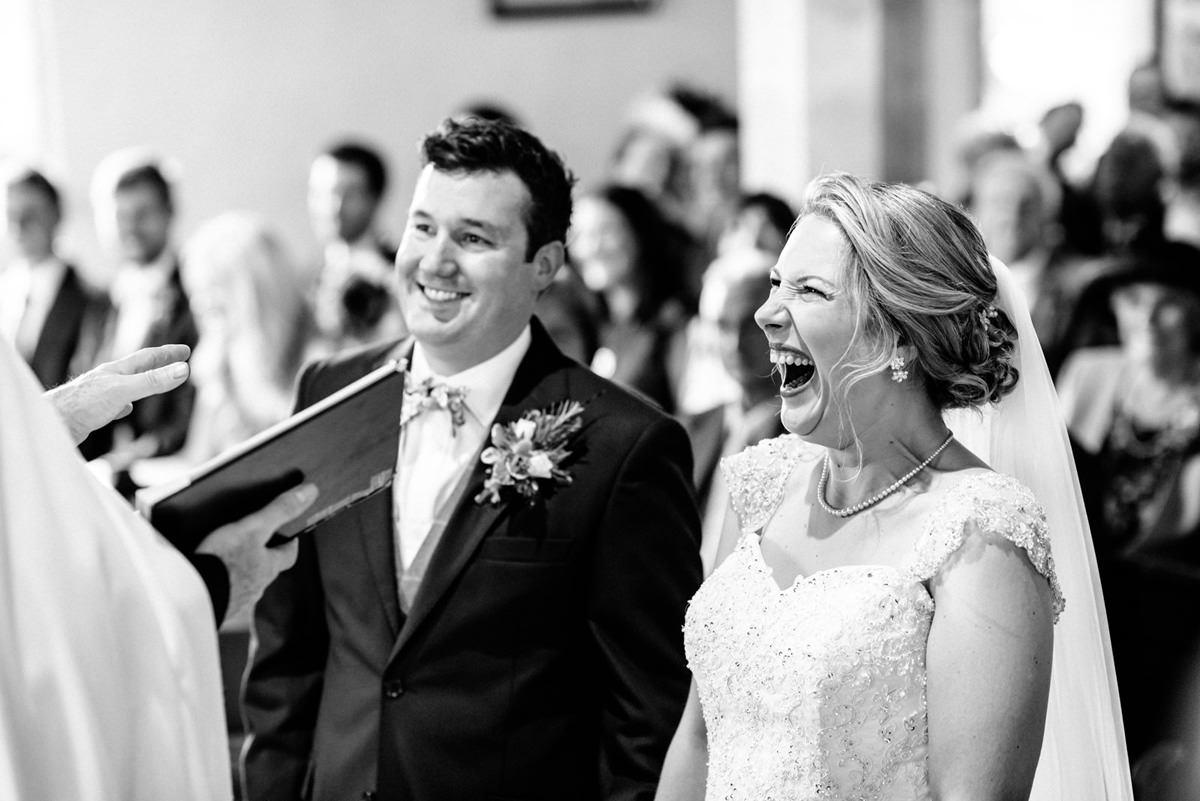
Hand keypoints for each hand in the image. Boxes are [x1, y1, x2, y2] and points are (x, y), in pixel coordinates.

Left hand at [46, 344, 190, 444]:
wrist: (51, 422)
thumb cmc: (81, 404)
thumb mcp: (124, 390)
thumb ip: (152, 381)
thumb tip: (182, 370)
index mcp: (116, 371)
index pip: (147, 357)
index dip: (168, 353)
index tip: (185, 351)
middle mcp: (108, 380)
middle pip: (138, 368)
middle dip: (158, 364)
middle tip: (176, 360)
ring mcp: (99, 395)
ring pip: (127, 386)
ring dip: (143, 382)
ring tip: (154, 381)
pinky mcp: (92, 412)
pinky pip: (114, 405)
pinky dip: (126, 404)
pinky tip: (126, 409)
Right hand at [195, 483, 317, 621]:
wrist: (191, 597)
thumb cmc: (223, 562)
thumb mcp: (253, 528)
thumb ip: (280, 510)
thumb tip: (310, 492)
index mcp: (269, 568)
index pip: (288, 555)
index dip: (290, 544)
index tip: (289, 535)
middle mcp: (257, 587)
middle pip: (266, 571)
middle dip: (263, 559)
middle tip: (255, 545)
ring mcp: (237, 601)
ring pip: (245, 585)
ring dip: (241, 575)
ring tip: (227, 562)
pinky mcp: (216, 609)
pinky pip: (224, 597)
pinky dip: (221, 587)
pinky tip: (210, 580)